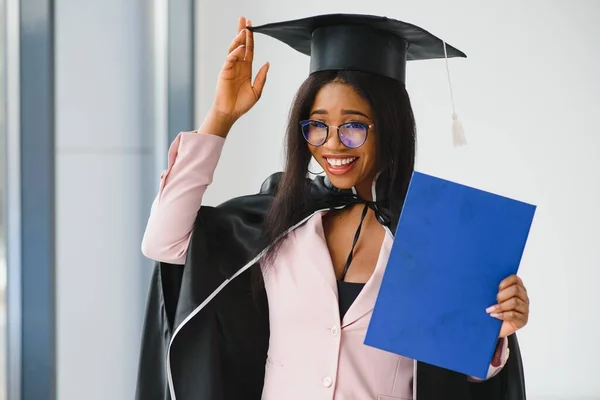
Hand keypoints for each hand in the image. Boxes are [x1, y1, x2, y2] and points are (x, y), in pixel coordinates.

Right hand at [209, 16, 269, 131]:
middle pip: (241, 45)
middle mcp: (238, 66)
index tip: (251, 26)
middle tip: (244, 20)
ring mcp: (230, 68)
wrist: (231, 113)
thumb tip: (267, 63)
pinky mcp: (224, 72)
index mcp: (246, 69)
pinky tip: (241, 48)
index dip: (250, 38)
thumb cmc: (242, 104)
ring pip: (234, 49)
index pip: (249, 50)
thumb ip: (261, 77)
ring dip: (238, 39)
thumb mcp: (256, 91)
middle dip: (242, 32)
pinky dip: (235, 52)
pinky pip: (230, 59)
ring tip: (243, 30)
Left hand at [486, 275, 528, 337]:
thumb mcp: (493, 297)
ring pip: (514, 302)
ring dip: (500, 306)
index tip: (497, 288)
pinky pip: (513, 315)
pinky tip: (494, 315)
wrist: (496, 328)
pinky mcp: (522, 320)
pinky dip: (502, 315)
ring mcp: (524, 309)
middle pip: (516, 290)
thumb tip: (483, 281)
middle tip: (495, 300)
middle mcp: (523, 298)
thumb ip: (494, 289)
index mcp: (518, 288)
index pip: (515, 279)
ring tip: (490, 310)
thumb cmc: (494, 309)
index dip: (505, 282)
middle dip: (502, 295)